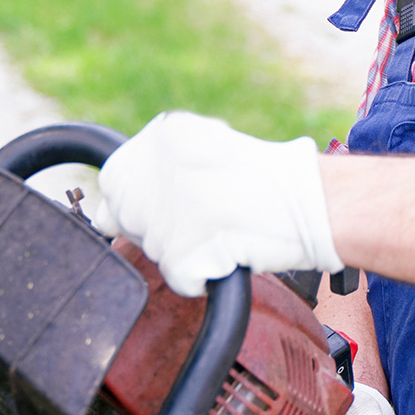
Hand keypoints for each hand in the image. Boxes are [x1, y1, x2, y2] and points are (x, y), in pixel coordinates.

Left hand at [90, 112, 341, 297]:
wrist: (313, 203)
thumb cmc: (265, 181)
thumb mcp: (202, 152)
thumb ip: (151, 173)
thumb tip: (101, 218)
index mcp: (162, 135)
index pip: (114, 182)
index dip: (138, 203)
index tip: (171, 207)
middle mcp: (159, 166)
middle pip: (130, 221)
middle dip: (161, 229)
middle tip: (206, 220)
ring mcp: (170, 209)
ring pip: (156, 253)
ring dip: (186, 252)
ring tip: (224, 231)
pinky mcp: (185, 249)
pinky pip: (180, 279)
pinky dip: (203, 277)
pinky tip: (229, 252)